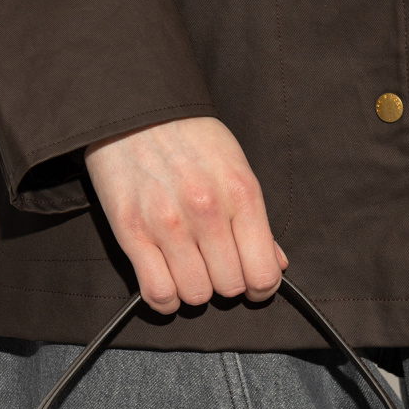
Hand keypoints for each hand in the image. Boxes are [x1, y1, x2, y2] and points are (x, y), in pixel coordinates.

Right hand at [86, 116, 286, 312]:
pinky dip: (165, 298)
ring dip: (195, 289)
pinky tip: (167, 281)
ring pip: (196, 295)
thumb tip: (276, 264)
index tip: (251, 283)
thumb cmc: (189, 139)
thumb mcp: (235, 167)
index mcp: (240, 194)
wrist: (135, 110)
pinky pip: (158, 293)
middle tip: (214, 265)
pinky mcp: (132, 232)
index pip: (262, 272)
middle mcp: (207, 211)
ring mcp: (168, 224)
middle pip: (229, 287)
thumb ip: (257, 220)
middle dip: (225, 283)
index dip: (260, 287)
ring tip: (189, 268)